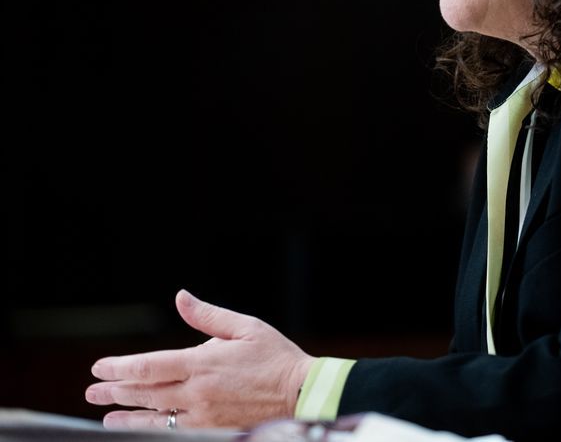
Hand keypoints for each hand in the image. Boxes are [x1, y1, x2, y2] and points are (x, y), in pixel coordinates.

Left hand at [85, 289, 314, 429]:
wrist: (300, 392)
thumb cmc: (274, 356)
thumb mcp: (245, 326)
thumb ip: (208, 316)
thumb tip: (181, 298)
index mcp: (203, 363)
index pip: (150, 367)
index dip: (120, 368)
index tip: (99, 368)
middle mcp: (198, 393)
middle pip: (146, 395)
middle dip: (116, 393)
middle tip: (92, 393)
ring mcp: (204, 416)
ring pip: (156, 419)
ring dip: (128, 418)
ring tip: (107, 418)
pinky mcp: (213, 430)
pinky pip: (175, 432)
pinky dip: (154, 430)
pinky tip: (143, 429)